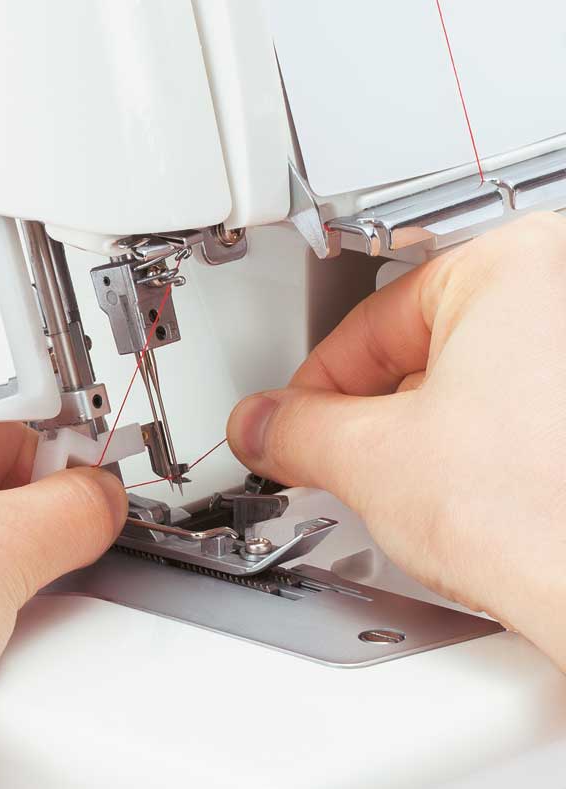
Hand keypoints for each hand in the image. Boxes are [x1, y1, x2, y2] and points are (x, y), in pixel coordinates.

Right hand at [227, 212, 565, 670]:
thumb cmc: (544, 515)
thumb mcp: (374, 461)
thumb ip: (296, 431)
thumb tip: (261, 425)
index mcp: (515, 262)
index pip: (369, 321)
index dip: (315, 385)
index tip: (294, 422)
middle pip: (422, 352)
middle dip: (371, 417)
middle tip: (344, 463)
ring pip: (470, 387)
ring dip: (423, 439)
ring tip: (418, 492)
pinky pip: (519, 413)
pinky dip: (480, 451)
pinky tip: (475, 498)